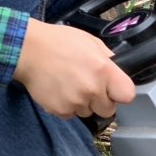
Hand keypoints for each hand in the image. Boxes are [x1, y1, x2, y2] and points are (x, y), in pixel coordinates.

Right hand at [13, 18, 135, 118]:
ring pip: (88, 112)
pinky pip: (70, 114)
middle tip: (86, 85)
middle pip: (108, 109)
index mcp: (103, 70)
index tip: (113, 89)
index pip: (128, 95)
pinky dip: (66, 105)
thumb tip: (117, 71)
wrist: (28, 50)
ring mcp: (76, 102)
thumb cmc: (58, 42)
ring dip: (82, 102)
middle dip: (100, 100)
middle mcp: (92, 89)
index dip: (120, 92)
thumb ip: (107, 58)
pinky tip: (58, 89)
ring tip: (68, 83)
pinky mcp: (60, 110)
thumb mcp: (89, 41)